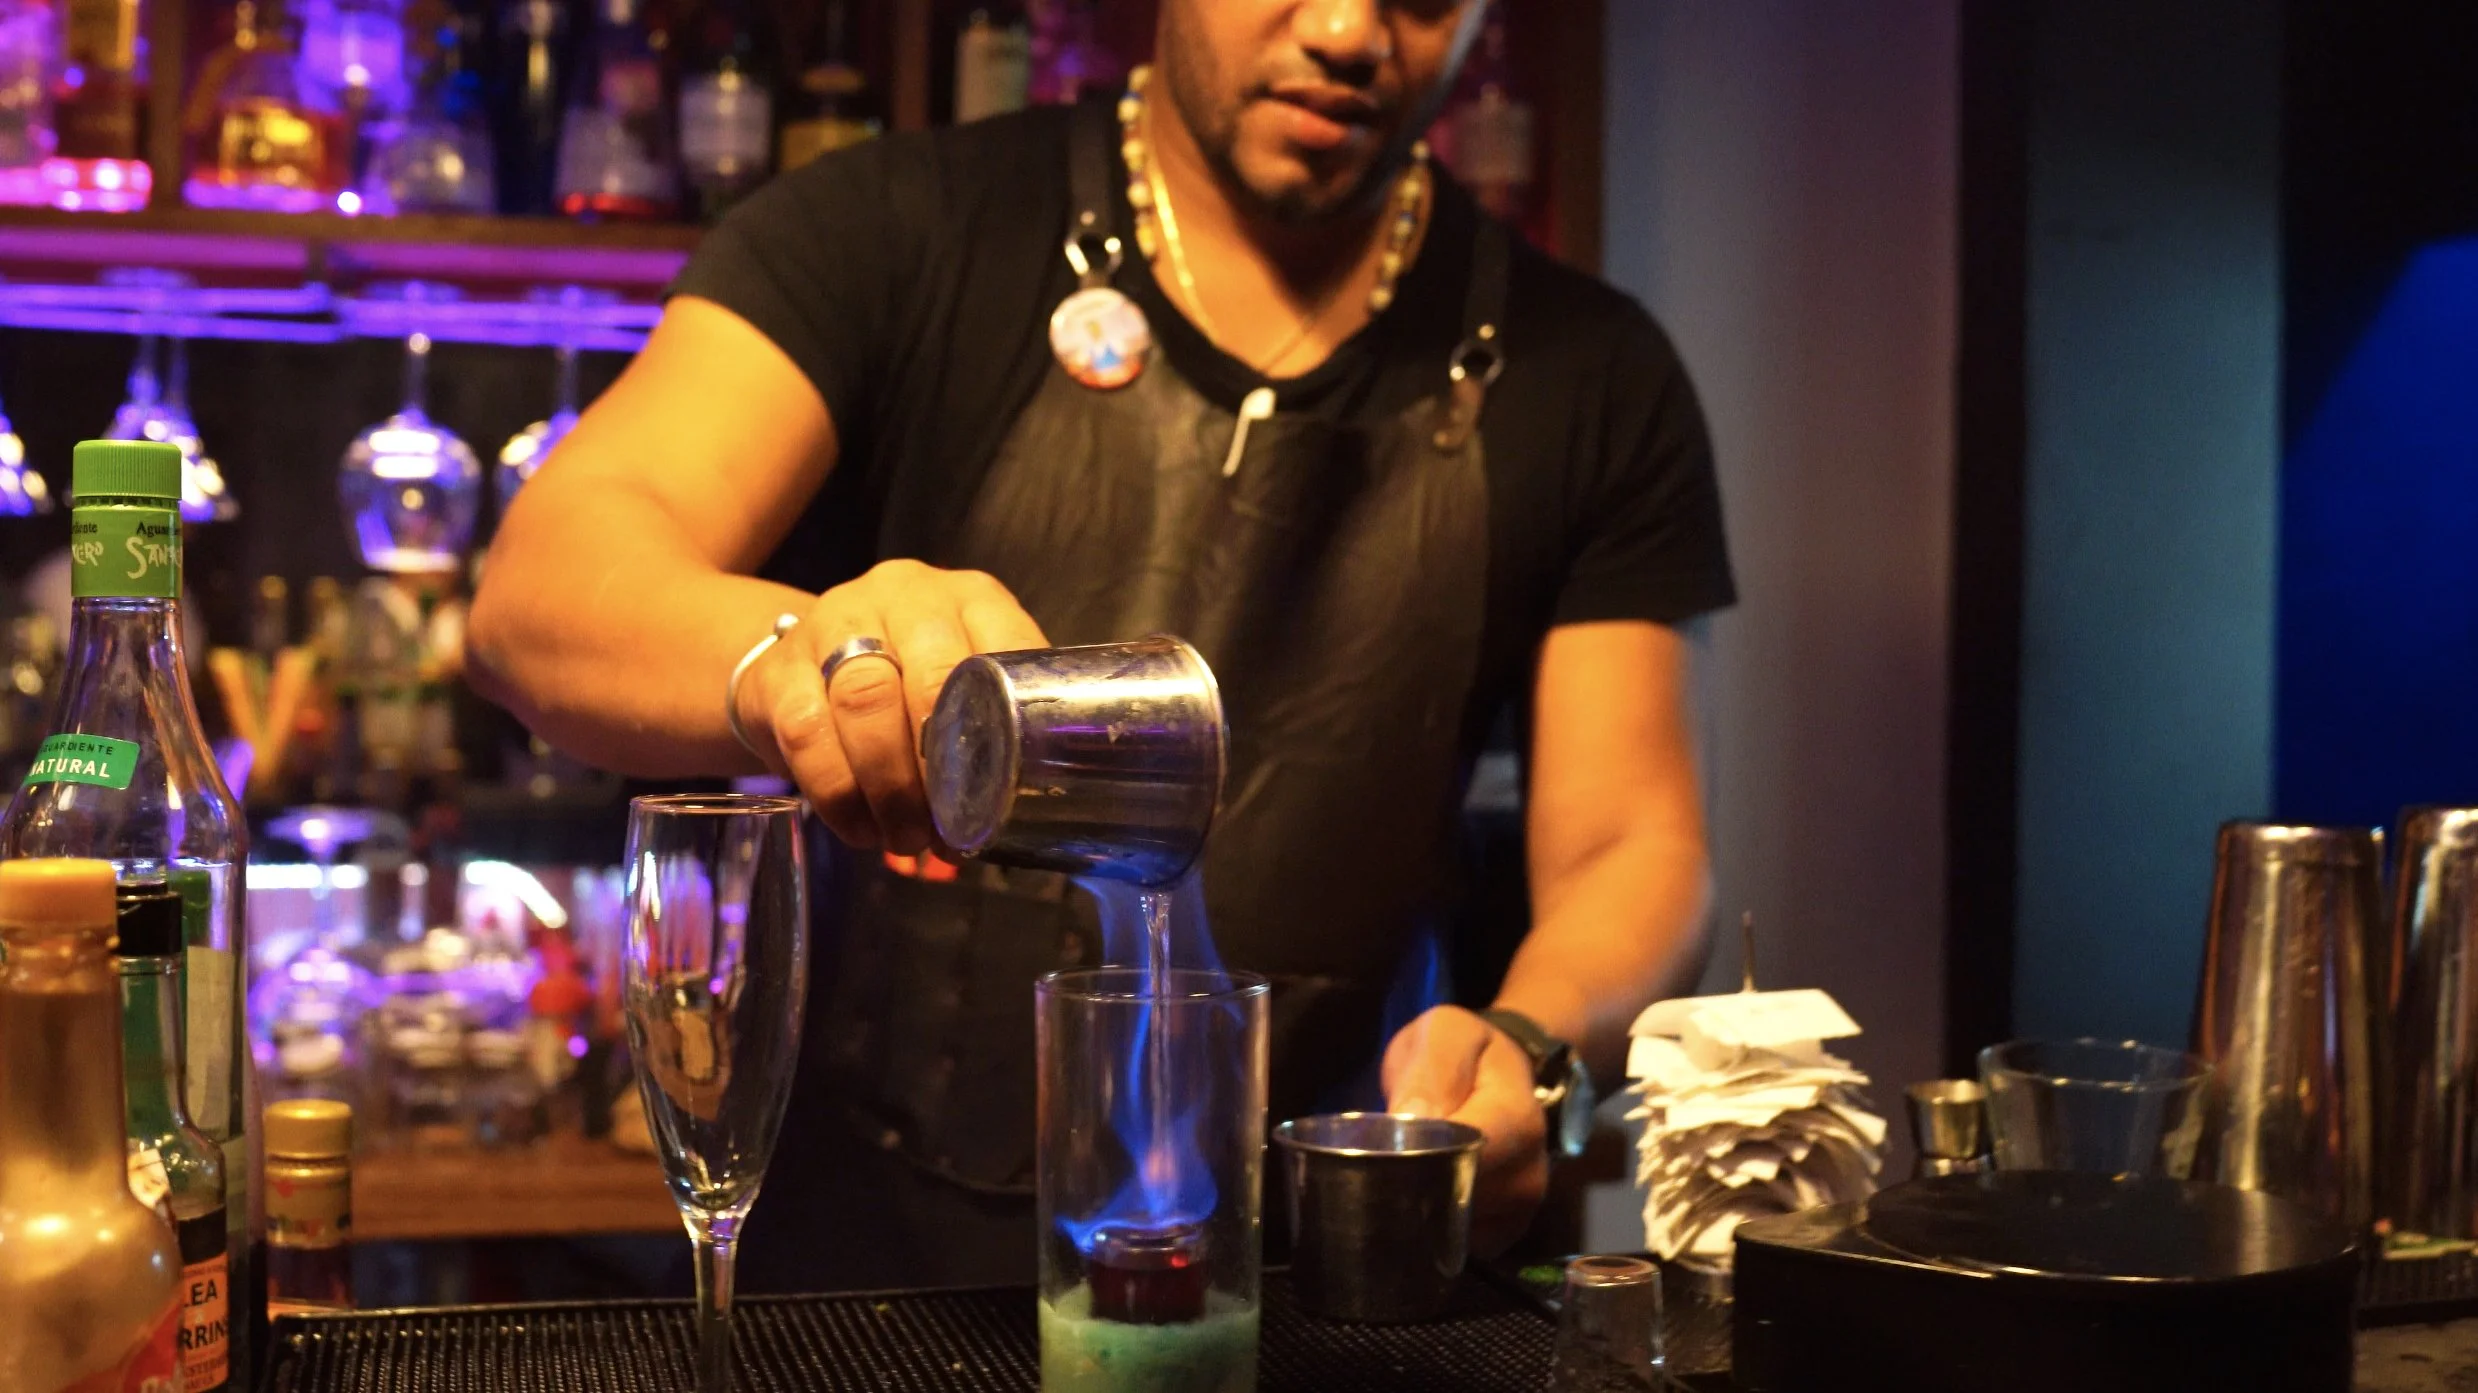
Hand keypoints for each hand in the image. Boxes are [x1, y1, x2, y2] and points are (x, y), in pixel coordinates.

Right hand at [737, 559, 1046, 851]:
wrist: (799, 663)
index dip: (1008, 728)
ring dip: (889, 787)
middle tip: (947, 827)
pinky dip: (837, 792)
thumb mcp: (961, 682)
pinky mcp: (780, 666)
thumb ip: (1002, 718)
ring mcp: (836, 621)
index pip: (1005, 650)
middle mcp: (906, 594)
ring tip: (906, 839)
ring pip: (865, 701)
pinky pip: (806, 733)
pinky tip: (859, 828)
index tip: (1006, 792)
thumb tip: (1042, 800)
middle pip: (931, 677)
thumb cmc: (905, 684)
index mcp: (970, 598)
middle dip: (942, 767)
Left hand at [1382, 1005, 1549, 1255]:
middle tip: (1371, 1166)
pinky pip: (1455, 1246)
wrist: (1504, 1076)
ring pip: (1452, 1230)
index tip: (1376, 1153)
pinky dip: (1430, 1228)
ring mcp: (1518, 1211)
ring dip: (1415, 1210)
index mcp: (1515, 1122)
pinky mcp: (1503, 1233)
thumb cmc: (1469, 1053)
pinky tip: (1416, 1197)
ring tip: (1392, 1177)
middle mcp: (1527, 1176)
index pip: (1462, 1159)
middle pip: (1455, 1203)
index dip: (1413, 1162)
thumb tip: (1410, 1115)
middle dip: (1407, 1190)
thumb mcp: (1446, 1034)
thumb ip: (1432, 1068)